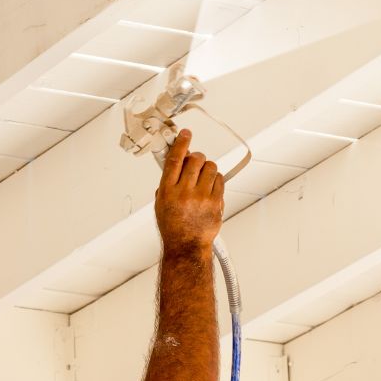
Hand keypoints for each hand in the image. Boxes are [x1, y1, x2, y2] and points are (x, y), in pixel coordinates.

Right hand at [155, 129, 223, 252]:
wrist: (186, 246)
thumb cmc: (173, 227)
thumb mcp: (160, 203)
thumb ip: (167, 182)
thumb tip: (176, 162)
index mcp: (167, 191)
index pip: (175, 159)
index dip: (181, 143)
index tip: (185, 134)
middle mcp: (184, 192)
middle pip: (195, 160)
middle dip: (196, 158)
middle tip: (195, 162)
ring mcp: (202, 197)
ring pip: (210, 167)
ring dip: (207, 168)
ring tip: (202, 178)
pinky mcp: (216, 202)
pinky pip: (219, 179)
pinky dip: (215, 179)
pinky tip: (210, 187)